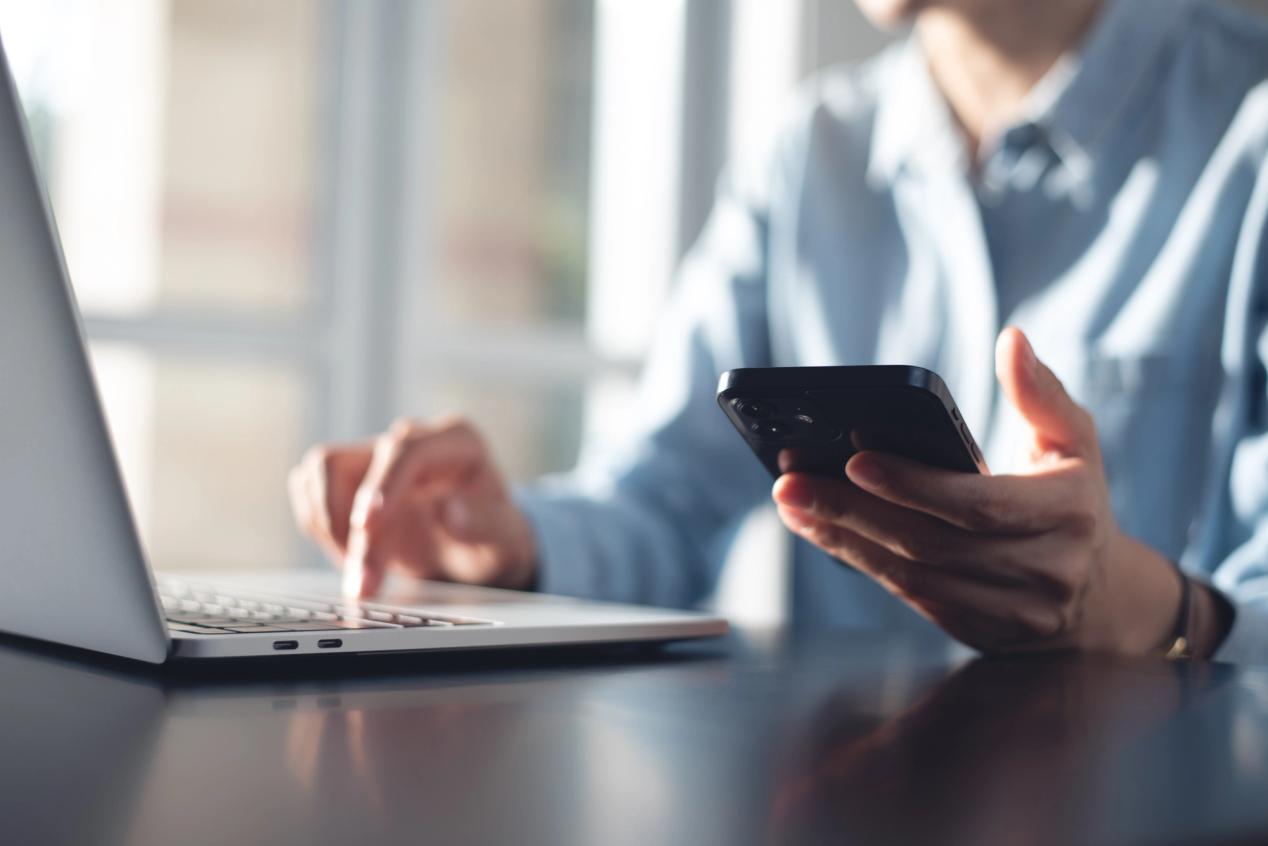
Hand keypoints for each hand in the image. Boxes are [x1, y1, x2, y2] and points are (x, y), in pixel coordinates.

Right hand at [288, 417, 537, 597]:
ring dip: (326, 524)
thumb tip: (451, 511)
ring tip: (358, 570)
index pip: (407, 449)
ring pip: (322, 470)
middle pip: (355, 464)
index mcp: (457, 441)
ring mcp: (378, 457)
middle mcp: (412, 441)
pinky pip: (312, 490)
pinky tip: (351, 558)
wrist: (479, 547)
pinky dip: (319, 527)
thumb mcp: (506, 540)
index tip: (369, 526)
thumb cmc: (496, 537)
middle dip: (351, 528)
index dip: (382, 486)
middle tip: (365, 581)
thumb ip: (485, 524)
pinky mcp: (353, 478)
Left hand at [773, 327, 1188, 655]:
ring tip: (794, 504)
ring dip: (843, 541)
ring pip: (912, 577)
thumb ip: (1040, 392)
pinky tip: (823, 533)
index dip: (913, 485)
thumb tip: (1013, 341)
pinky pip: (910, 597)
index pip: (978, 504)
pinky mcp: (978, 631)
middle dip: (852, 512)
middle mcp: (1044, 570)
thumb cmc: (1073, 498)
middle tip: (792, 483)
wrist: (1100, 595)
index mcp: (1067, 514)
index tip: (854, 459)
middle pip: (930, 544)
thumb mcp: (1073, 440)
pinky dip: (861, 562)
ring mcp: (1011, 611)